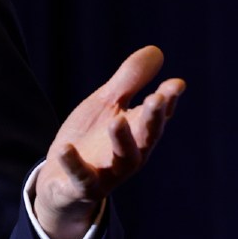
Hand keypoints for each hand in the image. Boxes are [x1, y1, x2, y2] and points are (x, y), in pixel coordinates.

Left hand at [33, 45, 184, 238]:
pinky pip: (81, 177)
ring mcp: (109, 172)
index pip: (157, 115)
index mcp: (138, 132)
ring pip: (123, 158)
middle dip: (153, 118)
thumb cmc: (91, 138)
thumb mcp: (106, 105)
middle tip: (157, 98)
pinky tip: (65, 147)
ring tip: (117, 120)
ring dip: (121, 139)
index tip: (175, 84)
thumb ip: (129, 81)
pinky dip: (74, 164)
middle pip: (146, 135)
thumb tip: (156, 51)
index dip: (167, 101)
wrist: (62, 180)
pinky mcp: (83, 187)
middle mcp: (131, 153)